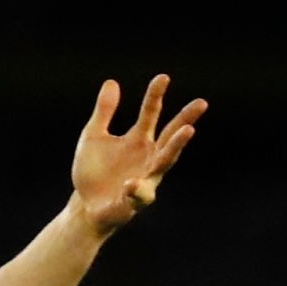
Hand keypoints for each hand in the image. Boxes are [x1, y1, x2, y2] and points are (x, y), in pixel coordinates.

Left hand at [73, 74, 205, 231]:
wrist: (85, 207)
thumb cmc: (93, 172)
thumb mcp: (93, 137)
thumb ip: (103, 113)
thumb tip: (111, 82)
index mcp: (139, 139)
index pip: (151, 113)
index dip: (156, 95)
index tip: (163, 78)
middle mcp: (148, 157)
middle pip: (171, 135)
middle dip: (185, 120)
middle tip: (201, 103)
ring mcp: (145, 178)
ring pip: (164, 162)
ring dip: (175, 147)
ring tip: (187, 131)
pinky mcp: (134, 201)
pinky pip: (139, 194)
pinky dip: (137, 189)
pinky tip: (130, 183)